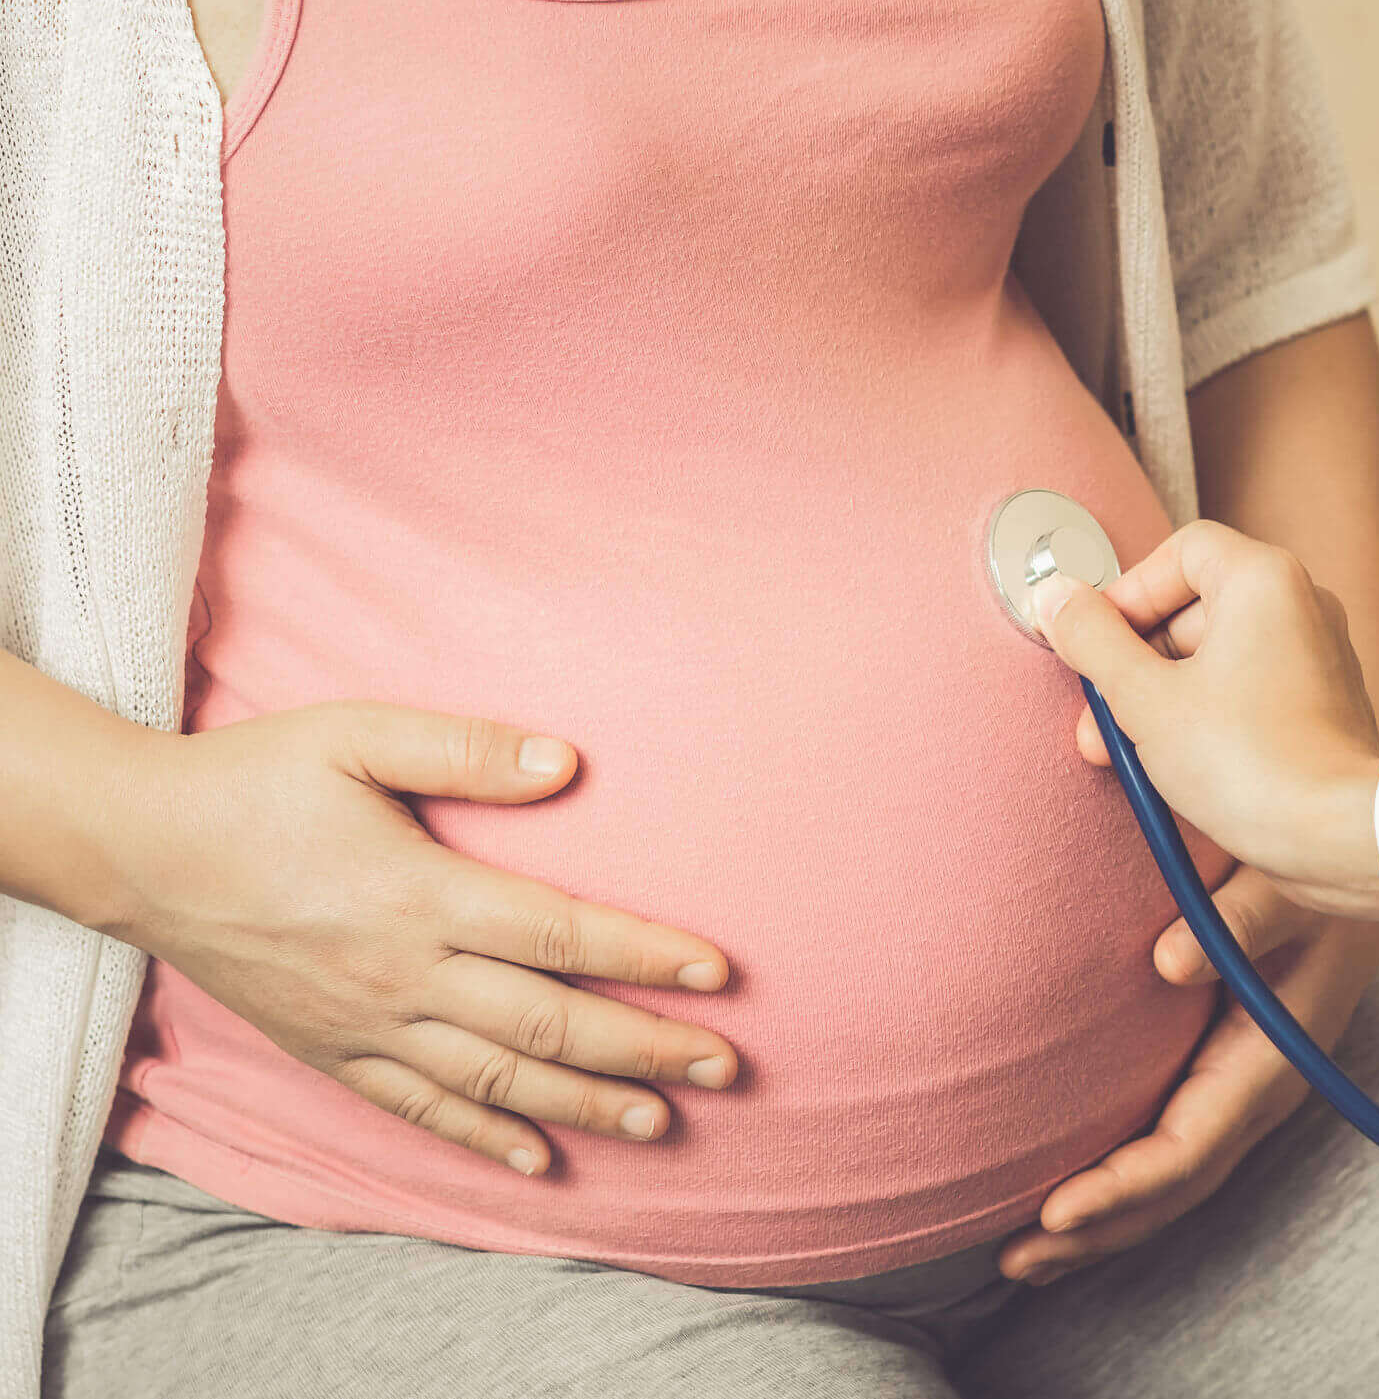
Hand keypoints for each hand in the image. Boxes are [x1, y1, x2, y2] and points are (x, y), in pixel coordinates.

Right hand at [100, 702, 740, 1175]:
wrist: (137, 848)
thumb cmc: (256, 778)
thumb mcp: (356, 735)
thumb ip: (465, 749)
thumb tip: (567, 761)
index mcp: (419, 894)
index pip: (559, 935)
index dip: (645, 956)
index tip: (717, 974)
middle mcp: (400, 974)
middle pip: (544, 1024)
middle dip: (643, 1047)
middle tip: (725, 1065)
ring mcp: (363, 1023)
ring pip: (494, 1081)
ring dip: (584, 1104)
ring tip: (660, 1120)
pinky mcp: (329, 1052)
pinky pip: (418, 1109)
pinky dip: (483, 1138)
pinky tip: (542, 1159)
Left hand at [998, 869, 1378, 1285]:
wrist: (1368, 870)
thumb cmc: (1319, 871)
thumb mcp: (1290, 885)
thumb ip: (1241, 915)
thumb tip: (1167, 962)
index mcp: (1270, 1060)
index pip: (1188, 1149)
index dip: (1121, 1187)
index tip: (1054, 1211)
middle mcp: (1259, 1090)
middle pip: (1172, 1187)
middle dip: (1096, 1231)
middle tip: (1013, 1260)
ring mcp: (1245, 1090)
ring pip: (1170, 1178)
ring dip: (1101, 1221)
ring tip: (1023, 1256)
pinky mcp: (1229, 1075)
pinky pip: (1172, 1147)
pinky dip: (1120, 1182)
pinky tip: (1069, 1194)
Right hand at [1034, 521, 1378, 919]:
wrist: (1337, 836)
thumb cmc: (1252, 763)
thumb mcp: (1146, 699)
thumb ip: (1093, 642)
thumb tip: (1057, 599)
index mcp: (1264, 580)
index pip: (1179, 552)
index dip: (1126, 594)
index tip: (1093, 641)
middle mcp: (1300, 606)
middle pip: (1192, 610)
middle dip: (1133, 666)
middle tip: (1099, 717)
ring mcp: (1315, 657)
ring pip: (1214, 659)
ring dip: (1160, 700)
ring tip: (1127, 755)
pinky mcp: (1318, 707)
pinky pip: (1245, 692)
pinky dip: (1203, 719)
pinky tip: (1173, 768)